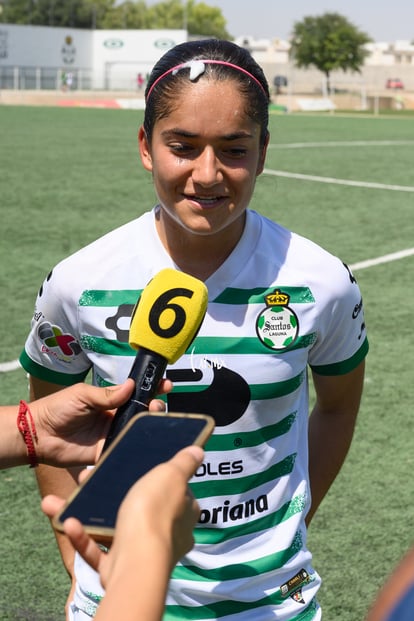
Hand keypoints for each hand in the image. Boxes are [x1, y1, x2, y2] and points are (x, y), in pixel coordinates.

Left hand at [32, 378, 171, 466]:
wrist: (39, 435)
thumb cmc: (57, 409)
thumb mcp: (83, 395)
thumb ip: (108, 394)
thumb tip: (131, 385)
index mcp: (111, 400)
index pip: (136, 392)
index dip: (152, 388)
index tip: (165, 384)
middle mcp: (115, 417)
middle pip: (142, 412)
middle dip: (155, 405)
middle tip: (156, 403)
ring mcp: (112, 435)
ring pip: (137, 430)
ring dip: (148, 424)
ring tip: (153, 417)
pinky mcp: (106, 452)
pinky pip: (124, 449)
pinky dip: (135, 446)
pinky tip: (145, 441)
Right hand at [41, 445, 203, 584]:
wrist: (135, 562)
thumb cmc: (155, 514)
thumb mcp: (172, 475)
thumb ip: (184, 463)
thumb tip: (199, 451)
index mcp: (183, 514)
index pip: (177, 493)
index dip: (160, 480)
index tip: (138, 467)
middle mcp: (167, 536)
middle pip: (141, 509)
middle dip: (116, 494)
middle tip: (95, 478)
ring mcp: (142, 554)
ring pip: (115, 528)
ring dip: (91, 513)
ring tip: (73, 496)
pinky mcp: (118, 568)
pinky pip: (98, 550)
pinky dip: (83, 537)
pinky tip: (69, 522)